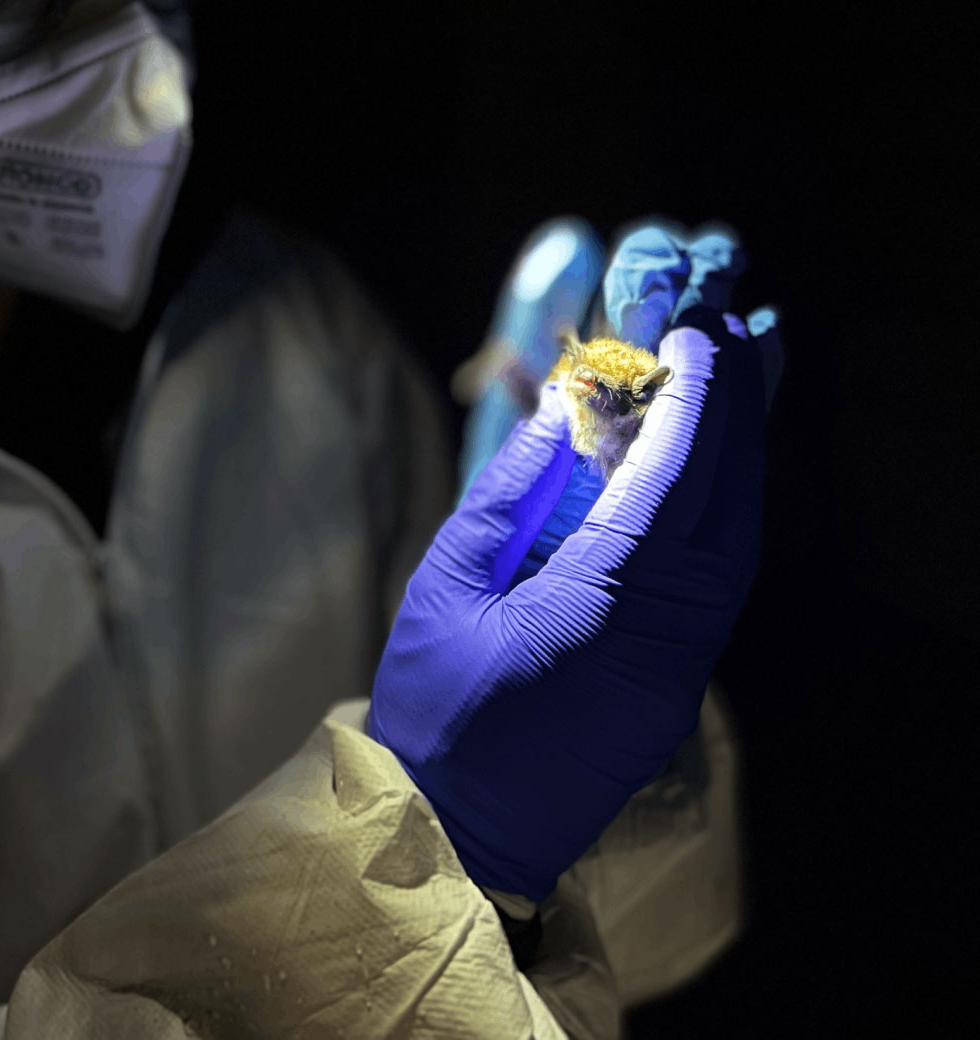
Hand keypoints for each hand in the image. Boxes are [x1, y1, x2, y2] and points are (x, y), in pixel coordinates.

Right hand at [367, 221, 777, 903]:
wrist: (452, 834)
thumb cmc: (432, 709)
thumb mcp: (446, 584)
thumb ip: (507, 495)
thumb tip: (560, 417)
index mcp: (598, 615)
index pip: (671, 490)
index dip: (694, 405)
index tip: (698, 336)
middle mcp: (661, 644)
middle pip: (725, 512)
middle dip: (734, 417)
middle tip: (728, 335)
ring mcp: (678, 673)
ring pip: (735, 547)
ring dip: (737, 460)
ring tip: (729, 382)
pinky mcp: (676, 686)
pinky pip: (719, 581)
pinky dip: (722, 510)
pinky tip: (708, 464)